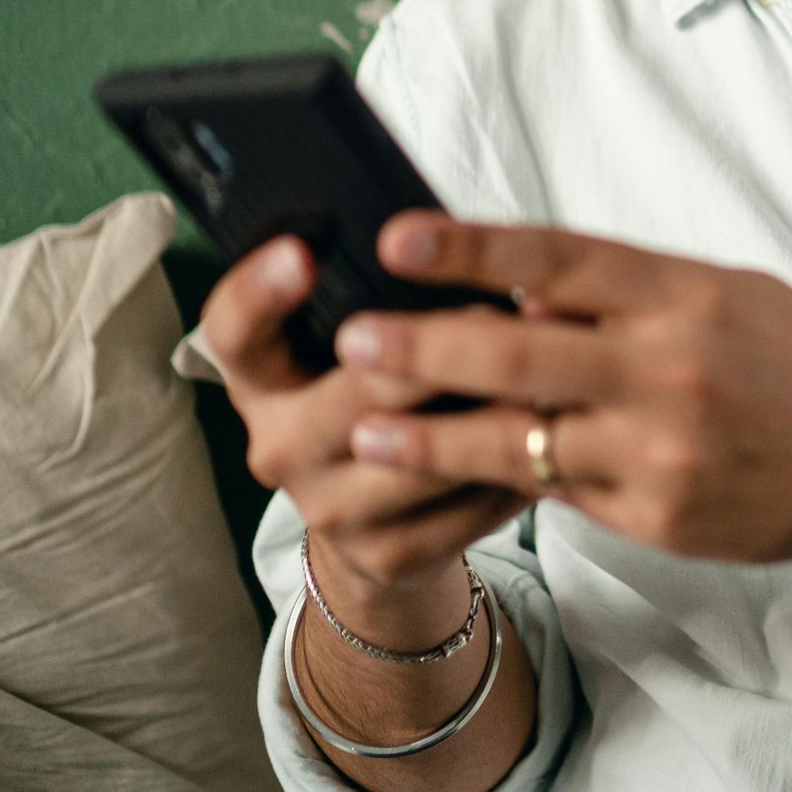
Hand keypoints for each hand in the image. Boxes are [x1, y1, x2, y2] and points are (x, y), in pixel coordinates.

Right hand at [200, 237, 532, 642]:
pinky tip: (556, 430)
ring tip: (547, 367)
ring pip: (422, 450)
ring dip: (491, 406)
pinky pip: (467, 500)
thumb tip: (444, 238)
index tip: (302, 251)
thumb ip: (380, 301)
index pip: (234, 332)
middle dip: (431, 347)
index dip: (260, 291)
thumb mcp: (355, 349)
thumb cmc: (378, 399)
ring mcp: (329, 508)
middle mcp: (279, 446)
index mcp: (261, 382)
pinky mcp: (388, 553)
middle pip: (355, 390)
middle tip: (494, 306)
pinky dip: (517, 461)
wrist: (379, 525)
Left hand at [335, 211, 791, 565]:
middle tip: (354, 338)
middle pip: (516, 350)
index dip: (471, 247)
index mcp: (685, 295)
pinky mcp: (654, 513)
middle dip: (421, 346)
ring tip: (365, 430)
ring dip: (429, 436)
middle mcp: (669, 368)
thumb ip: (626, 292)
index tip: (398, 237)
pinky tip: (450, 474)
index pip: (558, 257)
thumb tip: (518, 286)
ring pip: (516, 440)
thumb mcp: (724, 296)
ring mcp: (659, 447)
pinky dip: (500, 479)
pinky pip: (557, 493)